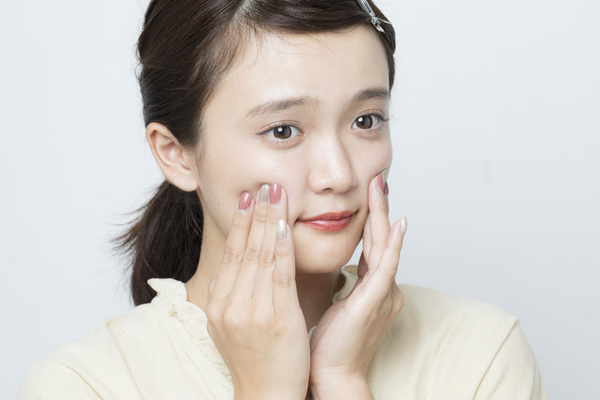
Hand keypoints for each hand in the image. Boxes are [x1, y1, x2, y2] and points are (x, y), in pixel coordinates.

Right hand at [206, 183, 309, 399]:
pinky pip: (280, 275)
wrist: (266, 396)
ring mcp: (252, 312)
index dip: (241, 222)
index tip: (248, 197)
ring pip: (262, 256)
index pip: (232, 253)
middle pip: (245, 249)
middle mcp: (231, 305)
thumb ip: (236, 291)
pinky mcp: (277, 319)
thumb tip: (241, 260)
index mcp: (220, 304)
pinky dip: (283, 248)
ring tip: (276, 193)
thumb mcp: (233, 323)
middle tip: (264, 184)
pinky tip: (286, 226)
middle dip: (256, 213)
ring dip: (269, 221)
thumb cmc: (255, 359)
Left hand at [308, 172, 406, 388]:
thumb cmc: (331, 344)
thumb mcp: (338, 304)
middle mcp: (383, 288)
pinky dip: (391, 245)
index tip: (366, 192)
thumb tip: (341, 267)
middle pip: (380, 239)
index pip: (372, 246)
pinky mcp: (374, 302)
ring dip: (383, 215)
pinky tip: (397, 225)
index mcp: (372, 288)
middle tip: (375, 178)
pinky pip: (385, 268)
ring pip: (383, 246)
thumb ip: (344, 284)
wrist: (333, 375)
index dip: (371, 218)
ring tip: (381, 187)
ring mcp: (382, 294)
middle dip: (378, 208)